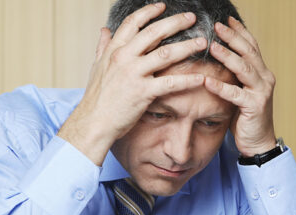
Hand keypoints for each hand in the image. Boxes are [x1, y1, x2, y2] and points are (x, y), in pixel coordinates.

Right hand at [57, 2, 207, 164]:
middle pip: (154, 32)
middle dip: (175, 22)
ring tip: (202, 42)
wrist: (93, 122)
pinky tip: (201, 78)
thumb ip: (102, 47)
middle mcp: (124, 58)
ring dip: (187, 46)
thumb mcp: (96, 67)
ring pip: (166, 54)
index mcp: (114, 50)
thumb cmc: (96, 98)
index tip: (162, 6)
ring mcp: (134, 74)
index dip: (149, 12)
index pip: (133, 23)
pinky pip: (171, 83)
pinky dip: (188, 80)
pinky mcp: (143, 92)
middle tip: (192, 17)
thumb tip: (104, 29)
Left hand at [205, 17, 276, 156]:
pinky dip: (220, 87)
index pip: (252, 46)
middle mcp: (265, 78)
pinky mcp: (254, 107)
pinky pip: (235, 94)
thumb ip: (234, 76)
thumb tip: (216, 58)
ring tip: (212, 46)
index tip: (226, 18)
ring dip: (227, 56)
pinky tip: (207, 81)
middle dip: (232, 37)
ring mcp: (261, 92)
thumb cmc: (246, 117)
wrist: (258, 142)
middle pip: (249, 52)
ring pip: (244, 69)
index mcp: (262, 72)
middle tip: (217, 25)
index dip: (240, 31)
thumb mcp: (241, 91)